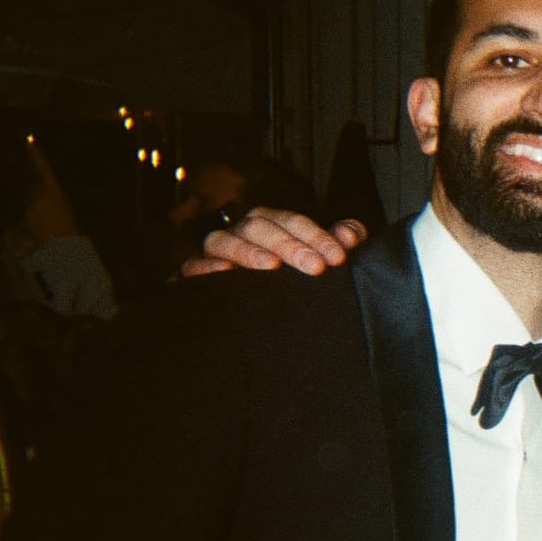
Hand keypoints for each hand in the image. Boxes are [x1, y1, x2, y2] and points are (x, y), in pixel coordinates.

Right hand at [179, 210, 367, 278]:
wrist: (270, 318)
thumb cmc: (297, 279)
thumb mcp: (322, 259)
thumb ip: (341, 243)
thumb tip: (351, 234)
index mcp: (271, 224)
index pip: (292, 222)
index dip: (316, 236)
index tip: (339, 257)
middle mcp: (242, 234)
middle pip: (260, 228)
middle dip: (290, 246)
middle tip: (317, 268)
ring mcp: (218, 253)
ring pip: (224, 241)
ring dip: (249, 252)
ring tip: (272, 267)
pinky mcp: (197, 276)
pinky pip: (191, 267)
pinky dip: (203, 268)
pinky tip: (224, 274)